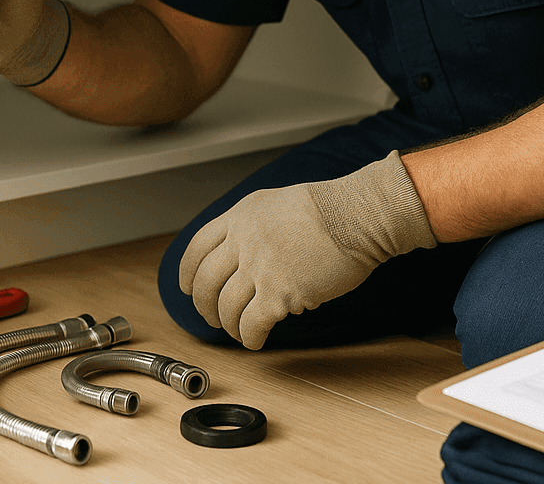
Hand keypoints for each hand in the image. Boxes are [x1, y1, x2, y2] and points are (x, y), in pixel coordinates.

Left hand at [178, 152, 435, 348]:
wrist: (357, 216)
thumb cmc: (333, 209)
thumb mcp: (280, 203)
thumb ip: (256, 225)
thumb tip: (248, 254)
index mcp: (241, 216)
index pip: (197, 247)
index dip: (187, 272)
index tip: (186, 287)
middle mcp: (243, 240)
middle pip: (205, 282)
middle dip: (204, 306)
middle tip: (212, 318)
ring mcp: (258, 267)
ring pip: (226, 308)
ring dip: (229, 325)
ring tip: (239, 331)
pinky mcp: (278, 293)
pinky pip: (251, 325)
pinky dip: (250, 337)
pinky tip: (257, 340)